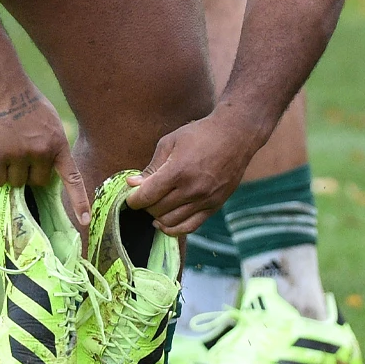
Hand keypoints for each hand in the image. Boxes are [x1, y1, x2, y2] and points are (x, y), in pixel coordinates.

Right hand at [0, 82, 90, 229]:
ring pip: (15, 182)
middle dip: (28, 174)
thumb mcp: (48, 120)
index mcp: (57, 143)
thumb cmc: (23, 97)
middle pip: (37, 182)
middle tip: (18, 153)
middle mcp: (40, 153)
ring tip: (2, 148)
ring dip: (8, 173)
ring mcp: (18, 156)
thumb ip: (49, 143)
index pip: (72, 178)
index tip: (85, 221)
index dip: (79, 202)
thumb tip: (45, 169)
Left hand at [125, 114, 258, 235]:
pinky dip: (174, 229)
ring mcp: (205, 200)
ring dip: (157, 217)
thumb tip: (132, 185)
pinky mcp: (215, 206)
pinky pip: (190, 226)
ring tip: (154, 207)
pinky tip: (165, 222)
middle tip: (143, 197)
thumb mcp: (170, 142)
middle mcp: (192, 189)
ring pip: (171, 222)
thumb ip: (152, 167)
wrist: (234, 136)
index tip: (130, 197)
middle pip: (157, 210)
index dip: (133, 200)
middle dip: (145, 206)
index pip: (147, 196)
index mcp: (178, 171)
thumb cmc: (199, 134)